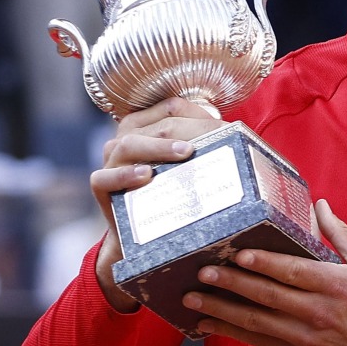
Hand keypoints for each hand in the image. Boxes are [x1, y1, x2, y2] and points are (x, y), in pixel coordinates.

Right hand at [90, 98, 222, 310]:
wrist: (147, 239)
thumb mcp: (192, 169)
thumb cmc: (176, 195)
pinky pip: (104, 177)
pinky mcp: (100, 187)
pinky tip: (146, 176)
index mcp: (148, 124)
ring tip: (184, 154)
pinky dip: (124, 175)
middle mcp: (126, 138)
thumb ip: (208, 148)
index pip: (171, 106)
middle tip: (207, 141)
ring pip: (128, 144)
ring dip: (157, 147)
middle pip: (152, 124)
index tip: (224, 126)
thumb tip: (246, 139)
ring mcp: (110, 161)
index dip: (197, 113)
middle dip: (182, 131)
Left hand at [182, 199, 346, 345]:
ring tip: (193, 299)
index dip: (263, 263)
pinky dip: (232, 333)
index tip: (238, 252)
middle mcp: (318, 311)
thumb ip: (340, 234)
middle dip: (232, 283)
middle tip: (203, 271)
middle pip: (267, 295)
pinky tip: (209, 325)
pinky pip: (259, 342)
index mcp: (336, 284)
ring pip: (256, 321)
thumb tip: (319, 204)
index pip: (292, 271)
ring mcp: (306, 336)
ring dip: (221, 310)